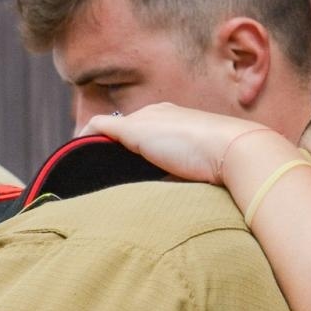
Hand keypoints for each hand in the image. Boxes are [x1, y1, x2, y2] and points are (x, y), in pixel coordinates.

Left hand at [84, 103, 283, 183]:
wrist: (237, 150)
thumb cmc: (229, 164)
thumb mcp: (205, 169)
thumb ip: (186, 177)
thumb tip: (172, 198)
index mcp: (178, 119)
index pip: (146, 128)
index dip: (130, 146)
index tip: (119, 165)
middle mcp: (159, 112)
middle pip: (124, 126)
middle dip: (109, 145)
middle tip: (95, 169)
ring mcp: (146, 119)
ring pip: (109, 128)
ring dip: (96, 146)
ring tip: (82, 167)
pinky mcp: (134, 130)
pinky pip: (98, 128)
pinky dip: (84, 141)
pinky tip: (74, 157)